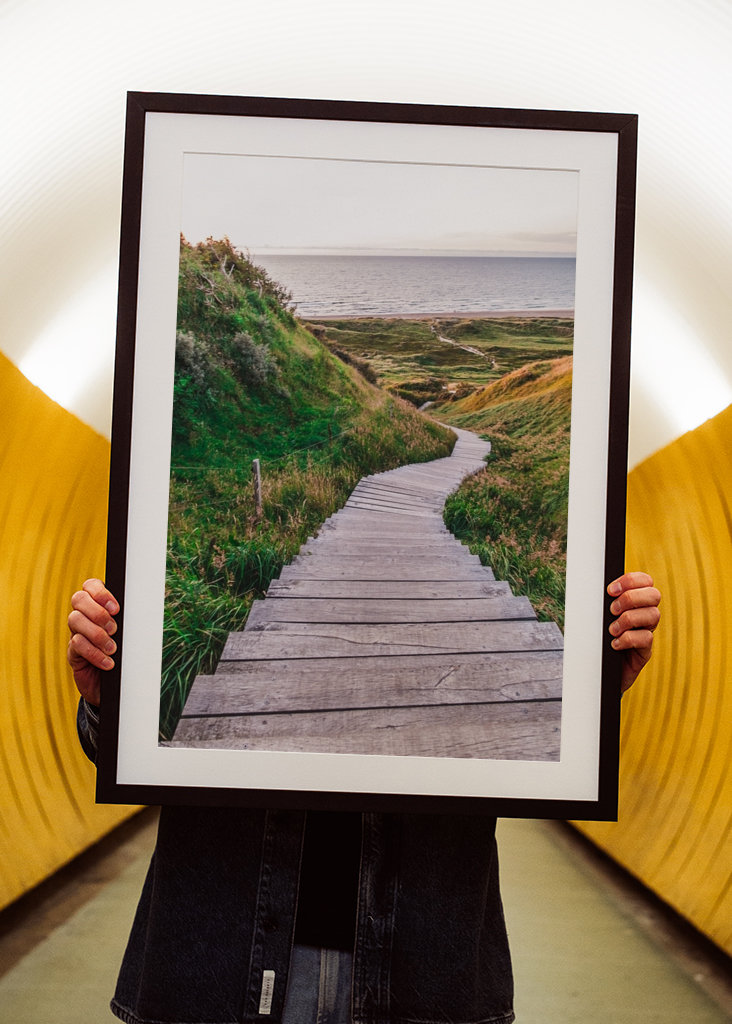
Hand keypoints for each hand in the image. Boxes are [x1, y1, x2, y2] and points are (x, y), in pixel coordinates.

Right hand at [67, 579, 119, 704]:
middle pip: (78, 599)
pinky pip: (77, 644)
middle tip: (114, 629)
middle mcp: (84, 615)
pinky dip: (94, 653)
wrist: (116, 685)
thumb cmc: (126, 654)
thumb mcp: (130, 634)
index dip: (100, 592)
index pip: (90, 585)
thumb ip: (131, 620)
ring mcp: (76, 632)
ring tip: (113, 648)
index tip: (116, 608)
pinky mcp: (73, 652)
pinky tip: (108, 663)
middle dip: (97, 612)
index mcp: (99, 605)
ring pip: (75, 620)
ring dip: (97, 634)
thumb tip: (144, 608)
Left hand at [607, 571, 660, 692]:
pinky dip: (628, 639)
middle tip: (612, 610)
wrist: (598, 671)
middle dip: (630, 598)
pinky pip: (646, 638)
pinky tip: (614, 644)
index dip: (631, 580)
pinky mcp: (645, 651)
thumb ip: (602, 602)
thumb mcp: (598, 618)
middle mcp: (645, 615)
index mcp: (635, 602)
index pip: (645, 581)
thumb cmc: (597, 640)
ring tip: (612, 630)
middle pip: (654, 595)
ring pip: (653, 615)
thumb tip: (590, 586)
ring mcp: (647, 632)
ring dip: (628, 619)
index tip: (610, 590)